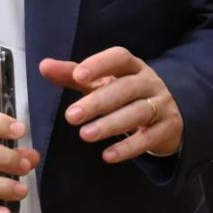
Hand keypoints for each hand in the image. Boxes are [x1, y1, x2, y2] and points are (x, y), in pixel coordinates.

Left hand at [39, 47, 181, 162]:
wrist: (167, 115)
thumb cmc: (125, 95)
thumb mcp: (101, 83)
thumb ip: (72, 75)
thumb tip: (44, 66)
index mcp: (132, 66)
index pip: (119, 57)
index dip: (100, 64)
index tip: (78, 76)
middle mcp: (150, 82)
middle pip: (126, 89)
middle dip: (97, 102)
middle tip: (71, 116)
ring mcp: (162, 105)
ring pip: (138, 112)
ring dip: (110, 124)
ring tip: (85, 135)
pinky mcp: (168, 128)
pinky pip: (149, 138)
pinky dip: (128, 147)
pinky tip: (108, 155)